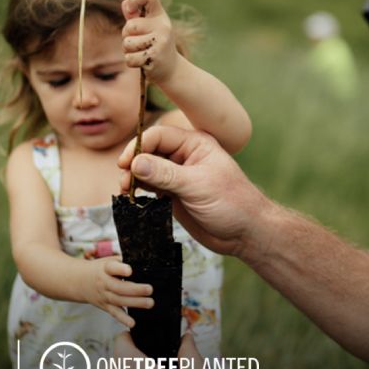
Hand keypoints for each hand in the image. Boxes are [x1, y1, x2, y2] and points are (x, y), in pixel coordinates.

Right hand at [82, 256, 153, 327]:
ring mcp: (104, 295)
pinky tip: (132, 323)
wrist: (79, 281)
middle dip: (135, 289)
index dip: (120, 269)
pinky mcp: (105, 306)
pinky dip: (123, 319)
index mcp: (105, 268)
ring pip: (119, 300)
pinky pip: (114, 313)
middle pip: (119, 287)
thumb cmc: (101, 269)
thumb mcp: (109, 260)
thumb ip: (123, 260)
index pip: (111, 268)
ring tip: (149, 303)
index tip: (129, 270)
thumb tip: (143, 260)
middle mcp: (104, 282)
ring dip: (135, 303)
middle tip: (150, 289)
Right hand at [117, 125, 272, 259]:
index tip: (125, 163)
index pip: (159, 136)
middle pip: (149, 151)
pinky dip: (139, 190)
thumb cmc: (232, 203)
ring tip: (125, 190)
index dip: (139, 146)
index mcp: (196, 144)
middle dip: (133, 162)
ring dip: (133, 177)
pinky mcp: (174, 194)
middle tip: (123, 179)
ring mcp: (178, 176)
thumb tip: (135, 163)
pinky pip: (150, 187)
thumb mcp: (197, 185)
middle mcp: (185, 156)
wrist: (245, 233)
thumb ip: (165, 174)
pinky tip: (132, 197)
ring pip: (147, 170)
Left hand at [121, 0, 178, 84]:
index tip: (131, 8)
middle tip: (139, 42)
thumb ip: (135, 16)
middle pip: (130, 26)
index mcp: (160, 16)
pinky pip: (129, 58)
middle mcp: (163, 26)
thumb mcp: (148, 28)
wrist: (172, 69)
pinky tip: (142, 62)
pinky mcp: (155, 56)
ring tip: (141, 52)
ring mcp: (160, 41)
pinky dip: (131, 62)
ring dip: (128, 51)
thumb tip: (125, 3)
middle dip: (127, 36)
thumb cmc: (155, 45)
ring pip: (127, 43)